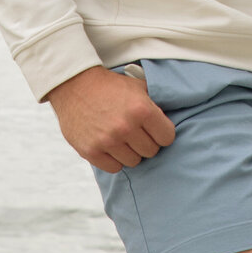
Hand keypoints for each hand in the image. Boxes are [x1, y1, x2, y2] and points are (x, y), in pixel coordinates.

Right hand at [45, 65, 176, 173]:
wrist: (74, 84)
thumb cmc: (110, 86)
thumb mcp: (138, 86)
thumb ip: (156, 101)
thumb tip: (177, 112)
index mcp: (142, 110)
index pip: (167, 137)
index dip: (162, 133)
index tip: (154, 129)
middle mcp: (126, 127)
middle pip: (151, 151)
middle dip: (146, 142)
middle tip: (136, 132)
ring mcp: (108, 141)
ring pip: (134, 162)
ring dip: (130, 151)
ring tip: (122, 137)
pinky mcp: (91, 151)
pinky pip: (114, 168)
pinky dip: (114, 159)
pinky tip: (110, 145)